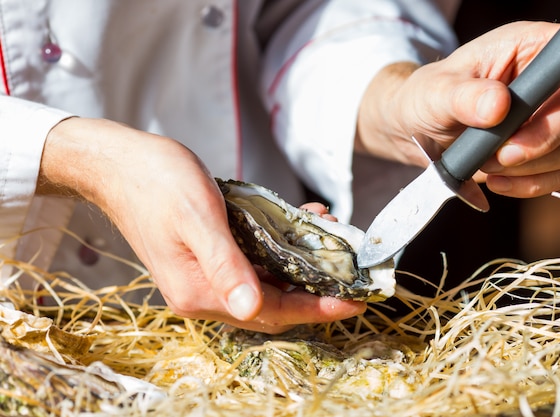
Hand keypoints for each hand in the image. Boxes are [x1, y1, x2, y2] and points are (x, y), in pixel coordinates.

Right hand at [38, 118, 364, 333]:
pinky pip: (253, 263)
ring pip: (267, 283)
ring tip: (331, 241)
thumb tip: (251, 308)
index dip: (316, 310)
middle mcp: (203, 293)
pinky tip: (297, 222)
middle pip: (273, 305)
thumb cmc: (157, 183)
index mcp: (199, 291)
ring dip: (300, 268)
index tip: (355, 304)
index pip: (272, 312)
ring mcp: (205, 276)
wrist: (120, 164)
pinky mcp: (207, 258)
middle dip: (316, 292)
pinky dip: (280, 250)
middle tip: (351, 276)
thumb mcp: (198, 219)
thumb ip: (225, 265)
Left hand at [356, 21, 559, 197]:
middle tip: (502, 152)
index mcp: (525, 50)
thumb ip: (463, 97)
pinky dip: (531, 184)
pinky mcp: (541, 152)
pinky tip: (496, 182)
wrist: (414, 132)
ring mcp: (546, 119)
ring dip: (531, 164)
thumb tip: (498, 105)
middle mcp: (543, 83)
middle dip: (544, 137)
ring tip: (486, 162)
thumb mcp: (434, 93)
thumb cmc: (424, 99)